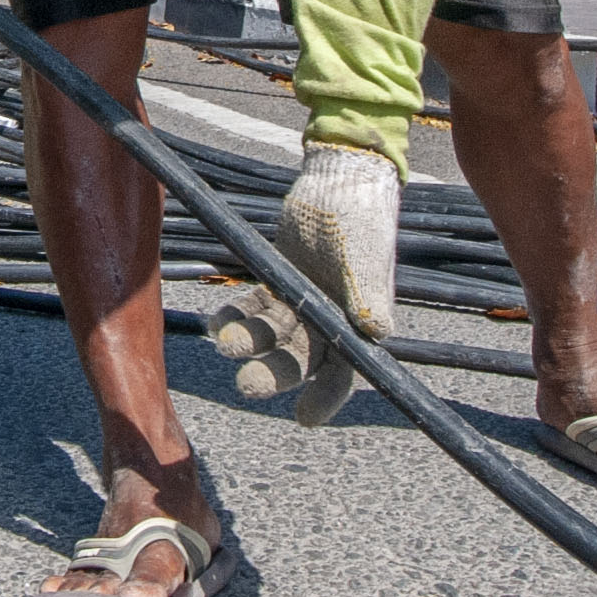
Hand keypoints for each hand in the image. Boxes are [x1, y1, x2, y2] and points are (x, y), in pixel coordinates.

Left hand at [203, 143, 399, 424]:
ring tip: (226, 342)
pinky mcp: (277, 280)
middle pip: (299, 358)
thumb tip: (379, 331)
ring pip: (271, 334)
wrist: (341, 179)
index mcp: (357, 322)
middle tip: (248, 384)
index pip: (343, 370)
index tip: (304, 417)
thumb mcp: (367, 256)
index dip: (326, 397)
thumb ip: (370, 293)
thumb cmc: (364, 219)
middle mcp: (328, 318)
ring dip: (249, 342)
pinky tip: (217, 319)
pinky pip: (253, 307)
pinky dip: (235, 315)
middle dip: (274, 374)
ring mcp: (301, 301)